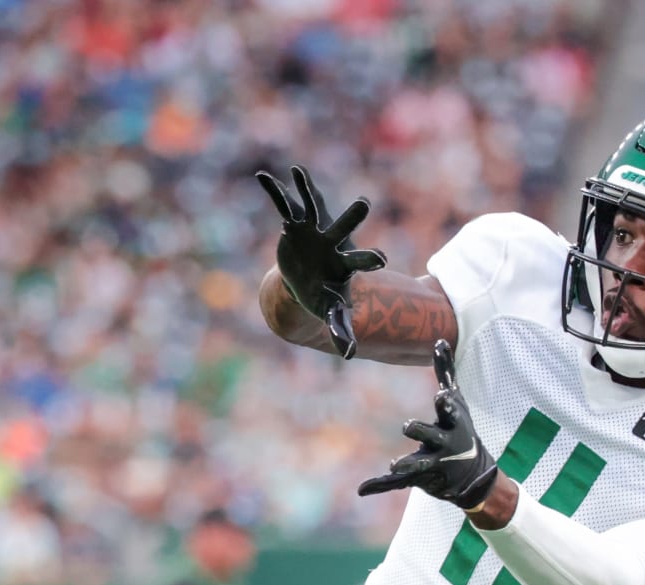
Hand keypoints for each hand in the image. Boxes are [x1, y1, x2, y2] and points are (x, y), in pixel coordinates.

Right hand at [257, 165, 385, 358]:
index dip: (369, 259)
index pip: (361, 261)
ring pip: (313, 209)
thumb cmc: (324, 296)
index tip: (381, 259)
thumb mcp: (331, 313)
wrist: (307, 281)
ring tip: (298, 171)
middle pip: (344, 228)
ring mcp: (314, 231)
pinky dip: (274, 192)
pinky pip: (284, 206)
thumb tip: (348, 353)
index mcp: (345, 264)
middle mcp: (332, 242)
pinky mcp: (295, 226)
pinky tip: (262, 176)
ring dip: (306, 191)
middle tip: (364, 202)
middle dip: (353, 216)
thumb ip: (341, 328)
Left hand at [358, 340, 498, 505]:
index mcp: (452, 422)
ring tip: (395, 464)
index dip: (445, 404)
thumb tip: (440, 339)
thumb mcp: (458, 401)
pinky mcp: (421, 478)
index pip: (449, 410)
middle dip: (421, 430)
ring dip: (407, 462)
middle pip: (431, 435)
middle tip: (407, 425)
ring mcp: (434, 463)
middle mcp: (445, 443)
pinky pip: (398, 482)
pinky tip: (362, 488)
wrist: (473, 474)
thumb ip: (446, 372)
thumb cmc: (461, 429)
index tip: (441, 396)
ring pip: (418, 463)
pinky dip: (380, 485)